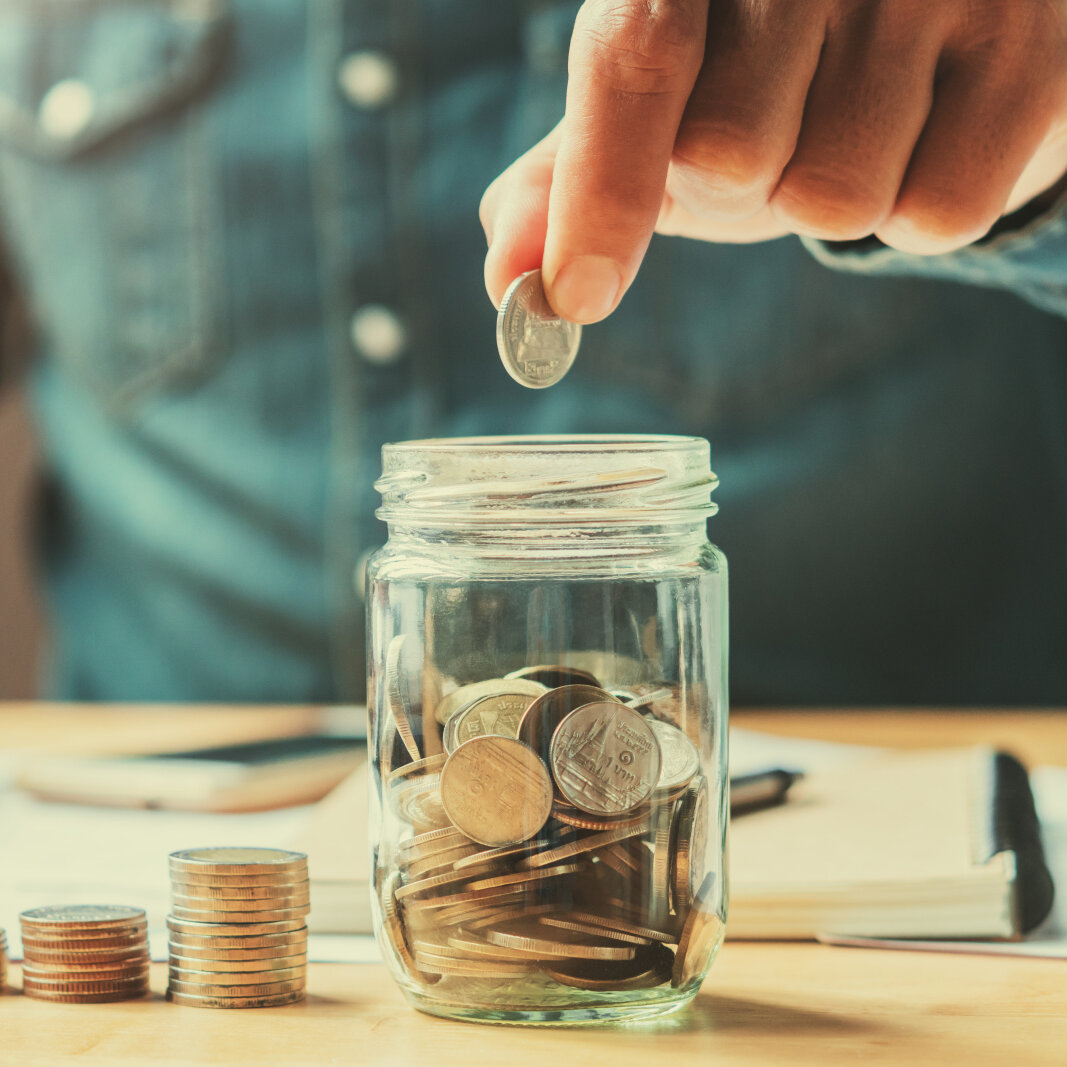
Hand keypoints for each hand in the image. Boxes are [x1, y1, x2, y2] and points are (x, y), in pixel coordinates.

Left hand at [481, 0, 1066, 322]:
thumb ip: (573, 178)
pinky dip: (922, 205)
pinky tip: (936, 130)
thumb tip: (507, 277)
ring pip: (838, 198)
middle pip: (735, 160)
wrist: (937, 23)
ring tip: (868, 114)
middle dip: (748, 180)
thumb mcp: (662, 108)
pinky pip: (939, 214)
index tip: (576, 298)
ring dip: (836, 193)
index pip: (633, 60)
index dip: (600, 191)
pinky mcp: (1039, 43)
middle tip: (786, 118)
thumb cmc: (774, 70)